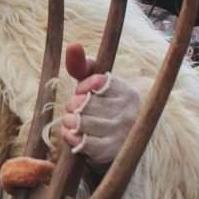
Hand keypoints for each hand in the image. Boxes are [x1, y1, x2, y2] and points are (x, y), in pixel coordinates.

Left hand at [60, 42, 140, 166]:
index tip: (85, 92)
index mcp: (128, 93)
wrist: (119, 148)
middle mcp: (129, 113)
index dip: (83, 87)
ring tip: (75, 122)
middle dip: (73, 105)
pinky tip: (73, 134)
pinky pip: (78, 140)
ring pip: (79, 121)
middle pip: (83, 103)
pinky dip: (68, 136)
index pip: (95, 81)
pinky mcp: (109, 152)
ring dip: (69, 121)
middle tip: (78, 110)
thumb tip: (73, 45)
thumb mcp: (95, 86)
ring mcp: (120, 134)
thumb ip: (82, 65)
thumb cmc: (102, 109)